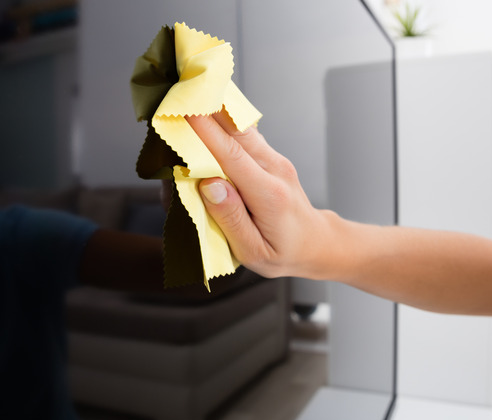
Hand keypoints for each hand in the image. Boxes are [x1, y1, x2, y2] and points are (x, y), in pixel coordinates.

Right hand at [187, 112, 336, 278]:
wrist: (315, 243)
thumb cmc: (284, 253)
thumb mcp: (254, 252)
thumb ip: (231, 219)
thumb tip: (209, 186)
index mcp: (269, 195)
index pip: (231, 156)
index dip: (205, 132)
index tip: (183, 111)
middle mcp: (275, 169)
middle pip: (236, 132)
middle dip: (205, 110)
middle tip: (176, 93)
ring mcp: (274, 159)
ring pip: (240, 127)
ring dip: (213, 111)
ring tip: (185, 98)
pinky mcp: (269, 156)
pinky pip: (243, 134)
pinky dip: (222, 122)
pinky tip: (204, 113)